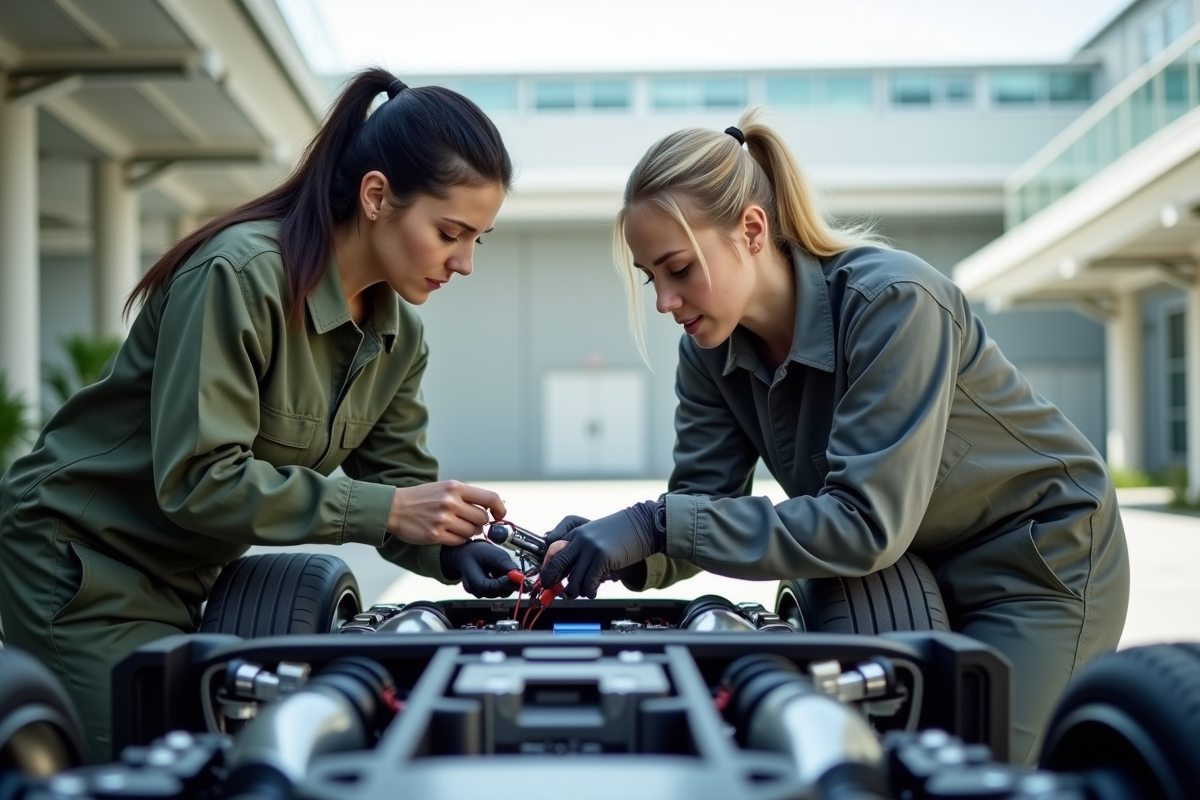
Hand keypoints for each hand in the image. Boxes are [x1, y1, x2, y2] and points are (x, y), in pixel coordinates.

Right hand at [387, 481, 506, 546]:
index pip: (490, 498)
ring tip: (456, 526)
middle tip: (469, 522)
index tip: (499, 515)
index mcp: (455, 488)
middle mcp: (450, 502)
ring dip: (469, 532)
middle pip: (482, 518)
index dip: (500, 509)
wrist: (395, 508)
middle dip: (480, 523)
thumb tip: (490, 509)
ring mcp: (443, 519)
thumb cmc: (422, 498)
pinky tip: (448, 533)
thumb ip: (467, 496)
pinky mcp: (435, 535)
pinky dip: (458, 540)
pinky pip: (459, 541)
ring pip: (472, 532)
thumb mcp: (445, 488)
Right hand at [440, 541, 519, 597]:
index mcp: (472, 578)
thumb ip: (506, 565)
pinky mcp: (482, 592)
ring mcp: (477, 592)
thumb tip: (520, 575)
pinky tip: (498, 574)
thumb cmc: (477, 552)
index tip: (514, 575)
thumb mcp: (494, 553)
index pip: (489, 587)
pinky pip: (496, 592)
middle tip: (514, 572)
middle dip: (507, 584)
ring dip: (505, 584)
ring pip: (497, 593)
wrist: (465, 554)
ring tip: (501, 570)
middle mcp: (473, 589)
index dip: (504, 583)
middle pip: (494, 593)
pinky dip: (501, 584)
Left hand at [543, 515, 643, 587]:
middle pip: (557, 564)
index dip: (547, 568)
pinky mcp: (602, 557)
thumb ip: (581, 548)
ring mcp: (591, 548)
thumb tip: (566, 571)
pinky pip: (588, 582)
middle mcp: (580, 539)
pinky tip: (593, 592)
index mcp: (576, 533)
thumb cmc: (622, 533)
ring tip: (583, 592)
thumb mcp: (595, 535)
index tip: (545, 580)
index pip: (552, 550)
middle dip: (551, 581)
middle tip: (552, 592)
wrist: (642, 525)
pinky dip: (589, 591)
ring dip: (576, 591)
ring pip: (574, 579)